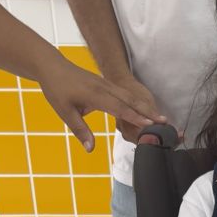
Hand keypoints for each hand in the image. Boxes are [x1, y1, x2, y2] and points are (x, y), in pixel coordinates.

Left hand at [38, 56, 166, 149]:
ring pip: (130, 96)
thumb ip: (80, 130)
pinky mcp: (107, 83)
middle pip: (130, 101)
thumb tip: (90, 149)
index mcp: (95, 95)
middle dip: (148, 112)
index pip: (119, 108)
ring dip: (146, 107)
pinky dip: (137, 102)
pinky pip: (125, 93)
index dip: (135, 117)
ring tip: (160, 118)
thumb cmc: (57, 89)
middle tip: (165, 121)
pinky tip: (146, 110)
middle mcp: (104, 87)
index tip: (150, 125)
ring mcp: (107, 84)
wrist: (52, 66)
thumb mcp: (64, 112)